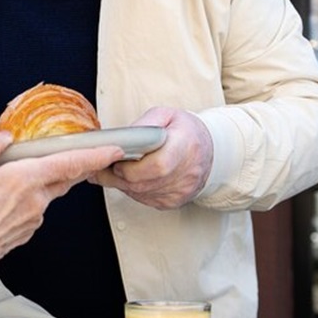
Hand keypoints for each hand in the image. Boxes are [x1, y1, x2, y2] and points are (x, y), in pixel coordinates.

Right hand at [0, 128, 122, 268]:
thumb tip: (3, 138)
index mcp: (25, 179)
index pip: (70, 163)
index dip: (96, 155)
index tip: (114, 149)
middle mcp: (35, 201)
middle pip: (64, 179)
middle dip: (77, 166)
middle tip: (84, 155)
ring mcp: (32, 220)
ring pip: (46, 194)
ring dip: (41, 182)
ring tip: (15, 176)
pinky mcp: (24, 234)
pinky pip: (34, 210)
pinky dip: (28, 199)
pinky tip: (6, 199)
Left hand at [93, 107, 212, 208]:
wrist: (210, 151)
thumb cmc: (186, 132)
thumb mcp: (166, 115)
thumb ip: (143, 124)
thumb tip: (122, 138)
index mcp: (185, 146)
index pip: (158, 165)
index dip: (133, 166)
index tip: (119, 157)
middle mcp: (185, 173)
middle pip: (142, 183)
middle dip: (118, 174)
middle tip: (107, 162)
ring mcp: (179, 191)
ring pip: (138, 193)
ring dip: (121, 182)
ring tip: (115, 167)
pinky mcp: (172, 202)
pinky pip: (143, 199)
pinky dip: (132, 189)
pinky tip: (131, 177)